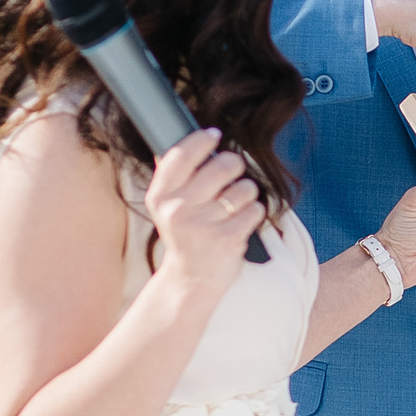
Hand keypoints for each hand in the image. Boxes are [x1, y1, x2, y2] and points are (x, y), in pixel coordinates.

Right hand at [146, 130, 265, 301]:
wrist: (191, 280)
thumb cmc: (185, 236)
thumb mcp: (167, 207)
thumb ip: (173, 176)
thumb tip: (183, 139)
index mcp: (160, 197)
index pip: (181, 155)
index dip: (201, 140)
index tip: (213, 135)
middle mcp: (177, 210)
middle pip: (221, 166)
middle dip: (234, 165)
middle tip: (232, 173)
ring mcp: (202, 225)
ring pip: (243, 188)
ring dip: (246, 192)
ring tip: (235, 205)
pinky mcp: (227, 239)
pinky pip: (255, 210)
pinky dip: (254, 213)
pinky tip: (241, 222)